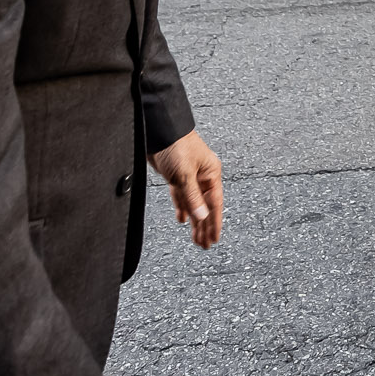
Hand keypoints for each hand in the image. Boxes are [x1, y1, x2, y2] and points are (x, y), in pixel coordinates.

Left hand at [151, 129, 223, 248]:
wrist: (159, 130)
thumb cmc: (176, 144)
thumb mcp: (185, 174)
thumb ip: (193, 197)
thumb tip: (201, 217)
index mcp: (211, 174)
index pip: (215, 204)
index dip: (215, 223)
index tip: (214, 238)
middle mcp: (202, 176)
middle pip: (205, 207)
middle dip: (205, 226)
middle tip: (205, 244)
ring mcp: (189, 177)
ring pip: (194, 204)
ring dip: (195, 221)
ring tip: (196, 238)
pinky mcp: (177, 176)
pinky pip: (182, 197)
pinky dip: (183, 208)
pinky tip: (183, 219)